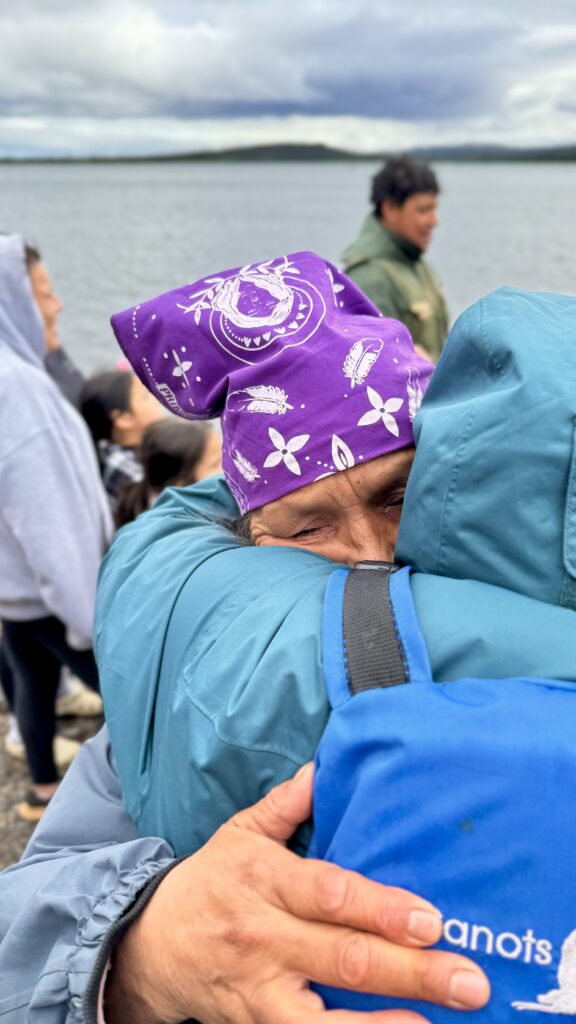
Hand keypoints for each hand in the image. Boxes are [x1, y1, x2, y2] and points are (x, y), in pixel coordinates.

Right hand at [106, 764, 489, 1023]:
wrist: (146, 946)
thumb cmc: (209, 882)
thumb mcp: (238, 832)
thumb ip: (285, 805)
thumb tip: (324, 767)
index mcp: (264, 879)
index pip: (330, 895)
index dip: (381, 909)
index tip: (431, 919)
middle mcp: (263, 937)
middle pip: (342, 958)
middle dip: (410, 972)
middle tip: (467, 981)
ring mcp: (258, 989)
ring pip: (322, 1017)